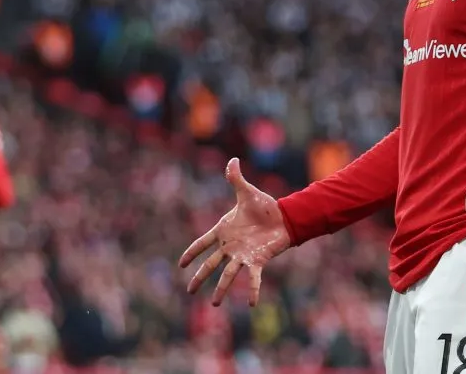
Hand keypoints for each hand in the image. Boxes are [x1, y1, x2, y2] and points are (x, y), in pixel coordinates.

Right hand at [178, 158, 290, 306]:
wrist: (285, 217)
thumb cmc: (265, 206)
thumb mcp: (247, 192)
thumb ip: (236, 179)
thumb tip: (232, 160)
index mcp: (224, 231)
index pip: (203, 243)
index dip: (192, 253)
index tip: (181, 264)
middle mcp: (230, 246)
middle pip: (211, 264)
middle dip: (199, 278)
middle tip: (190, 291)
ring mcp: (243, 255)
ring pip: (227, 275)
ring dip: (221, 289)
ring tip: (214, 304)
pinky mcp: (257, 261)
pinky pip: (253, 278)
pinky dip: (252, 290)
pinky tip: (251, 304)